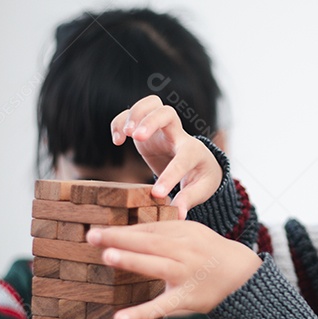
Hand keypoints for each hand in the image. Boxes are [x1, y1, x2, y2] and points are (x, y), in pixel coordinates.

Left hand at [86, 220, 261, 318]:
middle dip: (119, 237)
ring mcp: (186, 273)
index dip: (124, 229)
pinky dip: (141, 313)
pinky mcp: (186, 298)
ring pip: (156, 265)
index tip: (98, 230)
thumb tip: (130, 232)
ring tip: (107, 256)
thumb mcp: (192, 234)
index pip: (149, 229)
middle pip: (149, 242)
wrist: (243, 276)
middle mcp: (184, 250)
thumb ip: (165, 232)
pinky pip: (161, 305)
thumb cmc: (210, 253)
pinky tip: (119, 318)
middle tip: (92, 235)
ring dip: (132, 260)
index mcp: (183, 232)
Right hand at [110, 95, 222, 215]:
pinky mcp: (147, 129)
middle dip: (152, 121)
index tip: (156, 193)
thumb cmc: (201, 177)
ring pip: (152, 104)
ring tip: (126, 134)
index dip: (171, 175)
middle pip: (168, 113)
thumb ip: (189, 199)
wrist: (198, 162)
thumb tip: (179, 214)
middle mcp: (178, 134)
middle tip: (136, 136)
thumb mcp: (201, 189)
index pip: (184, 159)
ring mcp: (162, 128)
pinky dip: (121, 122)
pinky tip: (117, 140)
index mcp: (194, 151)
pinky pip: (132, 114)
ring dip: (135, 113)